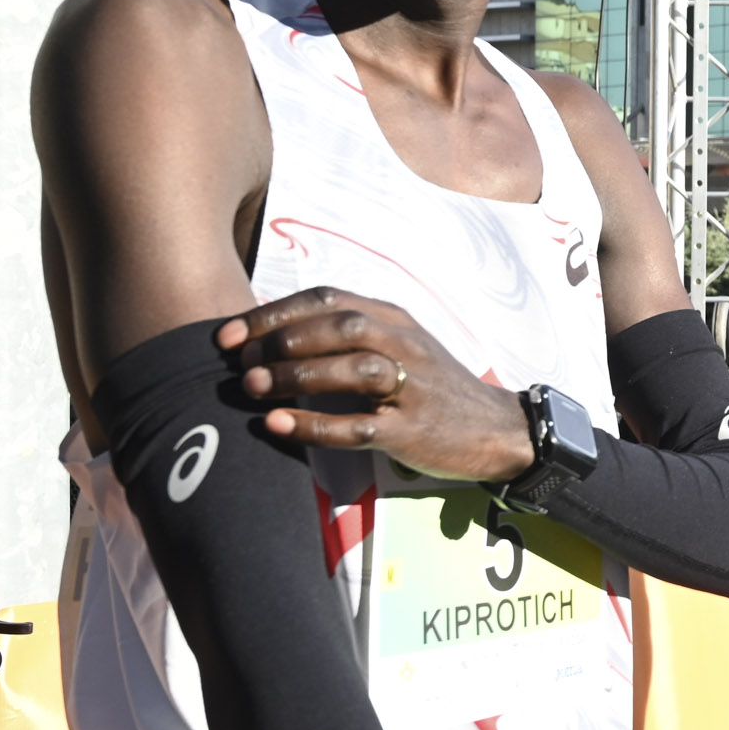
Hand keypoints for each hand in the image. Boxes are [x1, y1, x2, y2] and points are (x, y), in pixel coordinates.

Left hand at [221, 288, 533, 482]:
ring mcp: (413, 387)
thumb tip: (273, 339)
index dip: (274, 313)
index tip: (230, 333)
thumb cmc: (435, 388)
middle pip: (339, 327)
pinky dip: (313, 424)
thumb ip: (351, 337)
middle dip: (280, 340)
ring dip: (294, 375)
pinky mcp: (413, 430)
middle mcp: (406, 344)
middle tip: (237, 360)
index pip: (329, 299)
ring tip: (249, 386)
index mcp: (396, 319)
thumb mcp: (401, 347)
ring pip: (351, 368)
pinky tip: (277, 425)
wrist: (498, 429)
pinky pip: (358, 425)